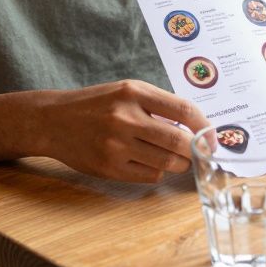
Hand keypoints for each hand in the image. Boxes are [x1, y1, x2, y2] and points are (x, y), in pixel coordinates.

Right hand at [33, 80, 209, 182]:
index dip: (205, 126)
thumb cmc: (97, 104)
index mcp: (134, 93)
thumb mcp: (127, 91)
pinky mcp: (108, 168)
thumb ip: (159, 104)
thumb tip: (196, 126)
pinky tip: (153, 162)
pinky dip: (159, 171)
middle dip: (195, 150)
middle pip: (178, 141)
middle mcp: (125, 118)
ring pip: (167, 162)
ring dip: (180, 163)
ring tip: (178, 158)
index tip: (212, 136)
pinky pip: (149, 175)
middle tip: (200, 152)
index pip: (184, 110)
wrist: (52, 121)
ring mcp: (116, 146)